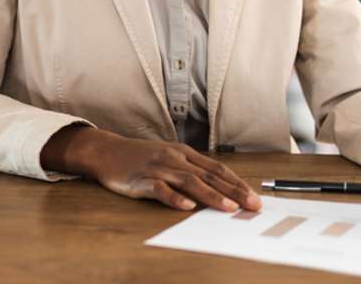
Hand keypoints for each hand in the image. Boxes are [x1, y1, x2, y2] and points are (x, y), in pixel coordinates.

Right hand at [40, 125, 260, 211]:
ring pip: (190, 182)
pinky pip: (160, 189)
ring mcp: (158, 168)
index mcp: (184, 153)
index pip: (216, 168)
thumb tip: (216, 188)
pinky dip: (174, 198)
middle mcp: (174, 158)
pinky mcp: (141, 179)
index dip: (236, 183)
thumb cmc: (140, 157)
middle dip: (233, 191)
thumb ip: (189, 170)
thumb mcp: (168, 158)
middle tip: (252, 205)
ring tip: (228, 208)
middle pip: (209, 176)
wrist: (106, 151)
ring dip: (211, 195)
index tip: (253, 197)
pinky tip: (187, 206)